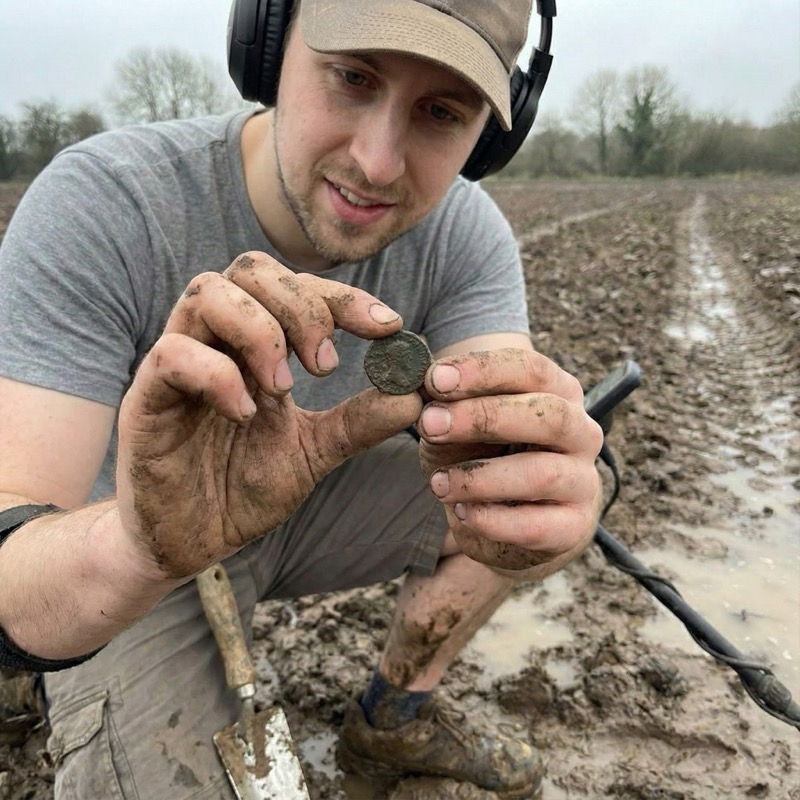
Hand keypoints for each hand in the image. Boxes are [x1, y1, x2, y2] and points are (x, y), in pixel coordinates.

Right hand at [116, 252, 421, 578]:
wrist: (192, 541)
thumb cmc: (243, 488)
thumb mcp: (314, 451)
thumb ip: (358, 422)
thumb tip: (414, 397)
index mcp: (256, 346)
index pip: (296, 287)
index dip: (344, 297)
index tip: (387, 326)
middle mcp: (216, 341)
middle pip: (250, 270)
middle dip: (300, 305)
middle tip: (326, 364)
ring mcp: (178, 364)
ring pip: (206, 293)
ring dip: (260, 331)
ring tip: (285, 387)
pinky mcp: (147, 398)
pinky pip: (173, 354)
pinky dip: (218, 374)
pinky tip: (244, 414)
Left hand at [416, 348, 603, 571]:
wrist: (507, 519)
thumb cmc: (482, 455)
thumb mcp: (458, 423)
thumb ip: (446, 404)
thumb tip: (427, 386)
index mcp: (558, 392)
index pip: (532, 369)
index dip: (482, 371)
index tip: (434, 379)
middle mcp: (581, 432)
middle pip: (548, 414)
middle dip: (485, 417)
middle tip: (430, 424)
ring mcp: (583, 481)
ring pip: (542, 474)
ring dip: (480, 478)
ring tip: (439, 483)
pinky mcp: (573, 527)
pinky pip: (535, 525)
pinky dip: (492, 520)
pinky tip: (462, 512)